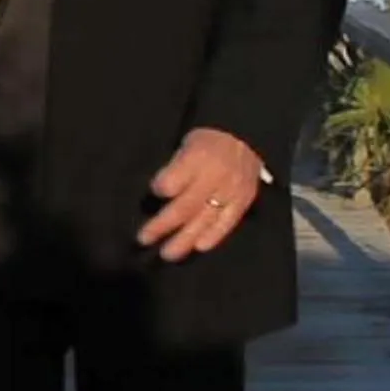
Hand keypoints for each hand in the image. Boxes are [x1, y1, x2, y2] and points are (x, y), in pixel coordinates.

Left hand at [139, 128, 264, 261]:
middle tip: (143, 239)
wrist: (246, 136)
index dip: (160, 189)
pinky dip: (213, 236)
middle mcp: (214, 177)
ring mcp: (230, 192)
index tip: (152, 193)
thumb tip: (159, 194)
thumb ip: (175, 167)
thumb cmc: (207, 141)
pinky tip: (198, 248)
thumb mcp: (186, 143)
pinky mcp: (243, 202)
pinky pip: (227, 223)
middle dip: (162, 225)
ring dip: (184, 239)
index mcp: (197, 158)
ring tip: (167, 254)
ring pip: (204, 220)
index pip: (172, 181)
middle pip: (184, 207)